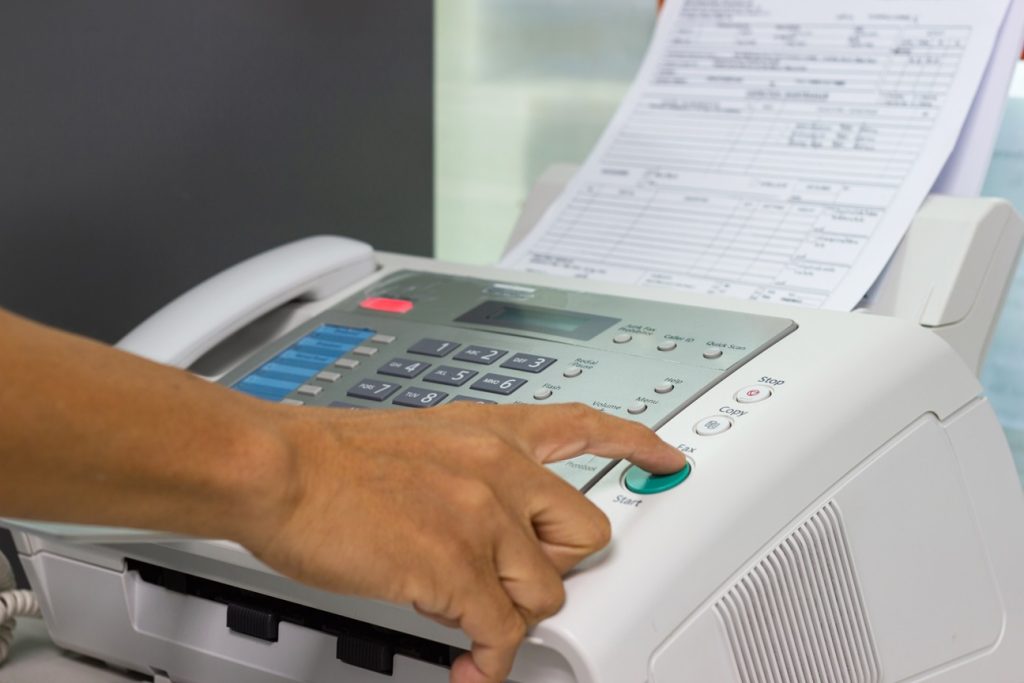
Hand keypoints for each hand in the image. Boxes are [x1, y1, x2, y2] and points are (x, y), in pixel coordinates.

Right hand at [242, 401, 684, 682]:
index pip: (585, 427)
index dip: (636, 444)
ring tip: (469, 618)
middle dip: (559, 568)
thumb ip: (468, 467)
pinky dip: (489, 665)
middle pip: (586, 534)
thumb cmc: (330, 456)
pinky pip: (501, 635)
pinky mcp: (455, 568)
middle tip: (516, 579)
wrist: (278, 469)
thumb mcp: (418, 437)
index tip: (666, 456)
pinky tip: (469, 670)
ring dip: (511, 615)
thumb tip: (485, 512)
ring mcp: (482, 519)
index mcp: (492, 433)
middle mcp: (500, 470)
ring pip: (546, 594)